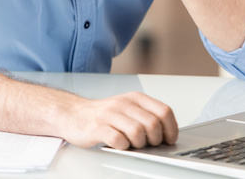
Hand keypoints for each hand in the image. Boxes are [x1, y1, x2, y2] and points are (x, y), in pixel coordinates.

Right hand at [58, 91, 177, 149]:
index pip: (164, 111)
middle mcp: (124, 103)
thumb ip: (146, 116)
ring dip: (139, 144)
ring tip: (132, 144)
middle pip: (153, 123)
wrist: (74, 113)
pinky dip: (122, 147)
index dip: (171, 128)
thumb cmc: (104, 115)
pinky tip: (119, 145)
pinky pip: (118, 140)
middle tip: (148, 144)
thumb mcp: (128, 109)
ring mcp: (110, 114)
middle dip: (155, 139)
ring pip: (137, 132)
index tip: (169, 139)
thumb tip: (168, 133)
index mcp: (135, 98)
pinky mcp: (97, 127)